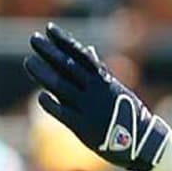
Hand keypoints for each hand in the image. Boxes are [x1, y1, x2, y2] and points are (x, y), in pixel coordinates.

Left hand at [24, 23, 171, 170]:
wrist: (142, 141)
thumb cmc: (127, 113)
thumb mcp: (117, 89)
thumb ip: (99, 72)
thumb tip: (89, 51)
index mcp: (104, 80)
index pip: (80, 55)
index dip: (64, 41)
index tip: (49, 29)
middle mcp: (95, 90)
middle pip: (67, 66)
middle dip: (49, 52)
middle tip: (34, 39)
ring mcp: (88, 107)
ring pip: (61, 86)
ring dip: (43, 73)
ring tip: (29, 62)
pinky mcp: (83, 126)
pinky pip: (62, 112)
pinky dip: (50, 102)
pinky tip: (41, 96)